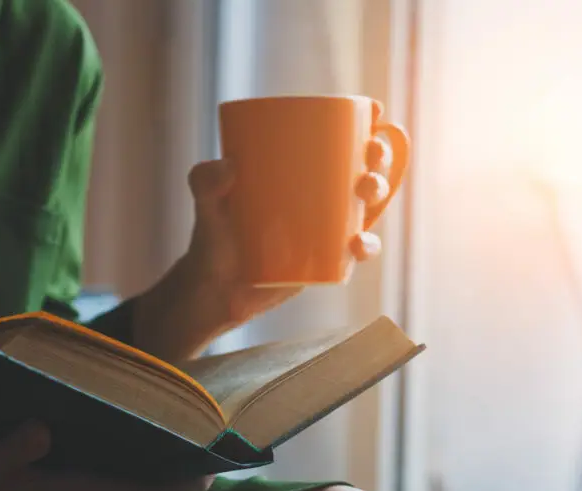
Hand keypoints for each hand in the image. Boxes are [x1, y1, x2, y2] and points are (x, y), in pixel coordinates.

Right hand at [0, 422, 214, 490]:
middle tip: (210, 452)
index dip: (172, 487)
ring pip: (119, 489)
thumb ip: (5, 452)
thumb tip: (42, 428)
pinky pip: (98, 481)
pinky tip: (126, 441)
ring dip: (150, 471)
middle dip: (173, 479)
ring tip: (180, 444)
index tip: (210, 474)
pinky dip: (121, 466)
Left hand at [181, 136, 391, 327]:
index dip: (361, 123)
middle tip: (370, 156)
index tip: (374, 109)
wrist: (215, 290)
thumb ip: (204, 180)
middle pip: (360, 168)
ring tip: (366, 192)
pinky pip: (356, 251)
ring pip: (365, 206)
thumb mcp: (205, 203)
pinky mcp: (327, 261)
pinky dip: (367, 246)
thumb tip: (229, 167)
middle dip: (377, 157)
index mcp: (297, 172)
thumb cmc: (213, 238)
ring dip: (377, 194)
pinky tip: (360, 242)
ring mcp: (326, 229)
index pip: (335, 141)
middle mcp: (318, 196)